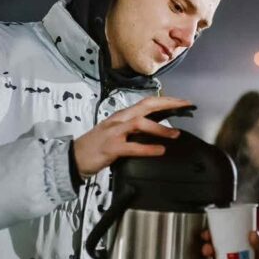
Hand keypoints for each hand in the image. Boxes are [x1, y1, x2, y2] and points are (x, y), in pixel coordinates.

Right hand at [73, 97, 190, 176]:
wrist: (74, 157)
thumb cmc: (96, 146)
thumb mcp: (116, 132)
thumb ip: (133, 129)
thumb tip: (156, 129)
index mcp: (121, 115)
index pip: (147, 102)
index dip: (166, 100)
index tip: (183, 102)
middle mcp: (119, 119)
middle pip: (146, 106)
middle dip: (168, 104)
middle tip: (185, 106)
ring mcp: (114, 132)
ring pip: (140, 123)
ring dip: (160, 128)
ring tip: (175, 134)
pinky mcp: (111, 148)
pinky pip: (132, 147)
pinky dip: (148, 148)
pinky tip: (160, 151)